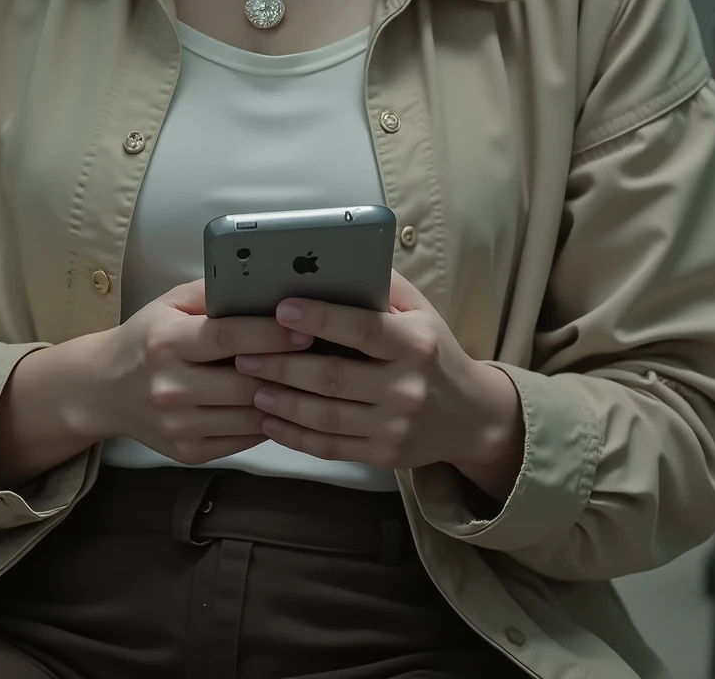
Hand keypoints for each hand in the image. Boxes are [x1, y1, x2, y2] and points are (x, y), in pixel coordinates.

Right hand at [95, 279, 313, 464]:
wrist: (103, 390)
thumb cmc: (145, 340)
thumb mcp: (169, 304)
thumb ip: (212, 293)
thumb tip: (261, 285)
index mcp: (166, 342)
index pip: (227, 338)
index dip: (270, 334)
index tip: (305, 329)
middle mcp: (169, 387)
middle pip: (244, 384)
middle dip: (287, 371)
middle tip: (319, 359)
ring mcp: (178, 425)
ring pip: (249, 417)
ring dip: (283, 401)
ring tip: (308, 383)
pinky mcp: (188, 452)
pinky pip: (242, 441)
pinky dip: (266, 424)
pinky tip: (281, 406)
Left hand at [235, 272, 524, 500]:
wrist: (469, 415)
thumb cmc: (433, 352)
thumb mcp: (420, 312)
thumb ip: (381, 286)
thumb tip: (333, 259)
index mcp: (415, 343)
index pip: (361, 329)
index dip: (319, 318)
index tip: (281, 309)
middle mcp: (406, 386)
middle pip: (332, 377)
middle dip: (282, 365)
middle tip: (244, 354)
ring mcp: (395, 426)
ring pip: (325, 415)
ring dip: (281, 401)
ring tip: (250, 386)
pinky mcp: (384, 455)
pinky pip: (330, 447)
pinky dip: (294, 436)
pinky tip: (269, 422)